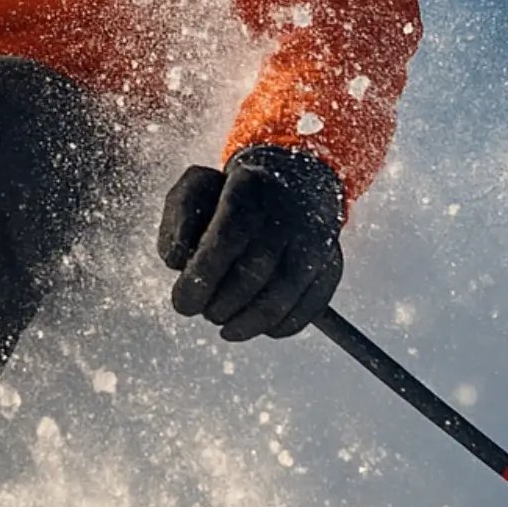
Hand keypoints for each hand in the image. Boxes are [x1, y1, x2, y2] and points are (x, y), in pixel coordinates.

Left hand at [157, 145, 344, 339]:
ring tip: (226, 325)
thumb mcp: (194, 190)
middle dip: (221, 304)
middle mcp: (287, 214)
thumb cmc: (229, 194)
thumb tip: (176, 262)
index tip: (182, 303)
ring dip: (248, 323)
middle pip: (254, 273)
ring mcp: (314, 241)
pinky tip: (257, 325)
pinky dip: (280, 326)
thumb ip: (177, 221)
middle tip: (205, 311)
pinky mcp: (331, 264)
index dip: (201, 278)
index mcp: (248, 190)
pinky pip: (310, 306)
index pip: (225, 240)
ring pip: (283, 296)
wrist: (292, 180)